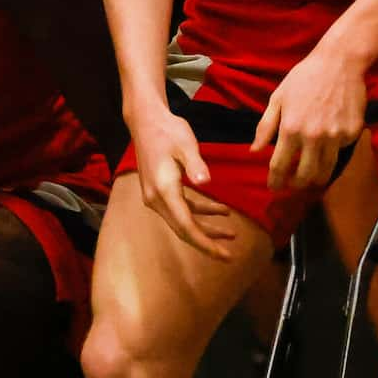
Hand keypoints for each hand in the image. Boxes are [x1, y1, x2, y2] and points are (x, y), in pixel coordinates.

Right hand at [129, 109, 244, 259]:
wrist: (145, 121)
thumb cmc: (167, 130)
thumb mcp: (185, 144)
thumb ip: (196, 165)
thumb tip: (206, 182)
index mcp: (164, 190)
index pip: (186, 226)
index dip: (205, 243)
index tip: (224, 256)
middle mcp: (156, 199)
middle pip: (183, 230)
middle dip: (207, 243)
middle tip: (229, 256)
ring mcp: (156, 196)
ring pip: (183, 221)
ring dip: (206, 228)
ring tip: (231, 233)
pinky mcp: (160, 191)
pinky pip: (181, 209)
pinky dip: (200, 213)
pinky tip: (220, 211)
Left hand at [253, 40, 367, 193]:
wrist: (339, 63)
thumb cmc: (304, 78)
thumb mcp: (278, 98)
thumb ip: (265, 126)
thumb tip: (255, 151)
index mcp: (291, 128)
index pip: (280, 165)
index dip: (276, 180)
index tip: (273, 187)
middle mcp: (314, 136)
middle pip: (305, 175)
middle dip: (297, 184)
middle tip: (293, 184)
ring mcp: (335, 136)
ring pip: (326, 170)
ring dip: (316, 178)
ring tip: (310, 176)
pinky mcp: (352, 133)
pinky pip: (341, 152)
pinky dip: (333, 153)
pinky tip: (328, 144)